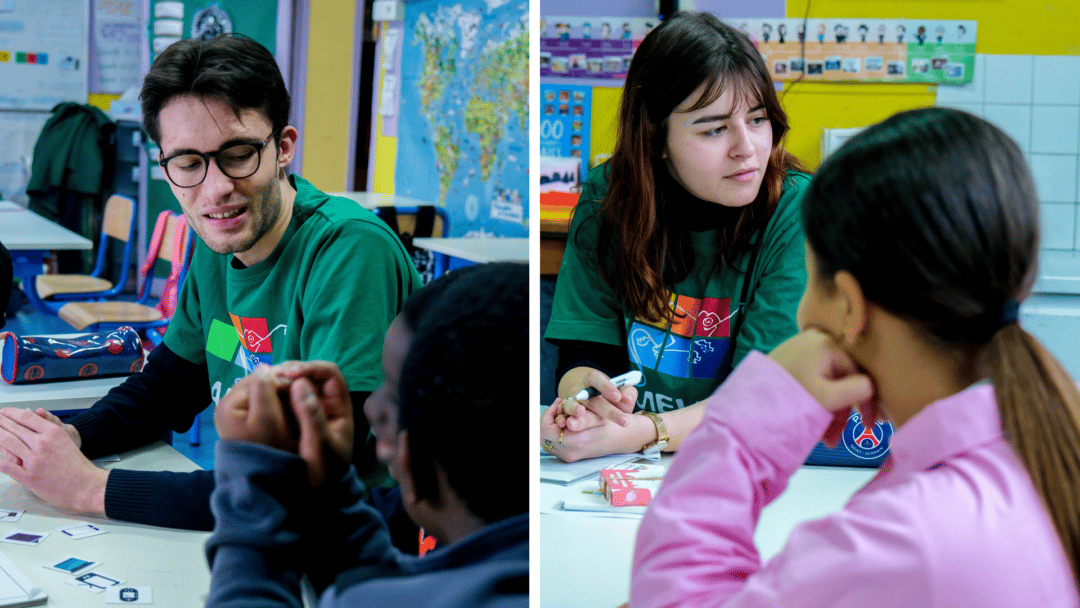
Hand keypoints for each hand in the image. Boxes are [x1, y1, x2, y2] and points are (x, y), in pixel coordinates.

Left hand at [0, 408, 106, 513]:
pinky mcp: (29, 477)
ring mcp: (34, 461)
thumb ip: (49, 430)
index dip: (11, 413)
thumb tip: (35, 416)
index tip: (4, 412)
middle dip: (1, 423)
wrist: (86, 486)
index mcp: (53, 433)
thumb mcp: (66, 440)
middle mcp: (42, 444)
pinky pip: (7, 466)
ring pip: (8, 444)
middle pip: (14, 429)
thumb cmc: (78, 466)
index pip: (26, 417)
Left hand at [214, 369, 295, 450]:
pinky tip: (288, 408)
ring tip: (297, 397)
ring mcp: (233, 415)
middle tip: (302, 386)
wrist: (261, 480)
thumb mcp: (267, 417)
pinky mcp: (242, 423)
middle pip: (257, 385)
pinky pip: (260, 405)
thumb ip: (265, 389)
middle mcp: (226, 406)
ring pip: (260, 394)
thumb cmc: (267, 450)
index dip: (279, 377)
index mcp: (229, 403)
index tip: (302, 380)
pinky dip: (274, 403)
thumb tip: (264, 367)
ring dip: (278, 393)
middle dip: (278, 384)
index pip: (256, 379)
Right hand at [266, 361, 352, 463]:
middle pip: (309, 372)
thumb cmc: (325, 469)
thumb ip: (312, 415)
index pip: (330, 373)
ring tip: (262, 383)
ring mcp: (308, 406)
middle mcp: (325, 401)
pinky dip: (272, 391)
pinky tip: (259, 394)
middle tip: (269, 376)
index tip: (290, 374)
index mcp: (339, 405)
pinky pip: (283, 394)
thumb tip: (299, 383)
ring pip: (294, 382)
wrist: (318, 490)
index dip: (311, 367)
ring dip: (279, 379)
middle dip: (290, 371)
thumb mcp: (321, 445)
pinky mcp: (292, 413)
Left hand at [541, 398, 650, 461]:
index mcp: (576, 441)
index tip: (559, 404)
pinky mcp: (570, 457)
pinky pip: (553, 444)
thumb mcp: (600, 417)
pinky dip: (556, 433)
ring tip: (564, 415)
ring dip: (552, 426)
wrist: (622, 438)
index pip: (546, 429)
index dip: (549, 414)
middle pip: (543, 435)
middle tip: (559, 408)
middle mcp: (570, 451)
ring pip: (546, 439)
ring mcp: (569, 456)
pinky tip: (566, 425)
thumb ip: (583, 419)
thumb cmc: (612, 424)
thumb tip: (569, 421)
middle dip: (550, 419)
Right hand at [560, 370, 637, 430]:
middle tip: (624, 421)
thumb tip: (627, 399)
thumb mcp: (621, 397)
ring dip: (574, 410)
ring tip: (579, 416)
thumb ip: (627, 395)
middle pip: (591, 399)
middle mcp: (580, 392)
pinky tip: (564, 425)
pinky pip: (560, 417)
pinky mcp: (563, 416)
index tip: (617, 397)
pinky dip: (561, 420)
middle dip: (608, 411)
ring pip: (570, 406)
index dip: (606, 386)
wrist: (596, 413)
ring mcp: (570, 404)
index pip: (595, 379)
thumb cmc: (610, 403)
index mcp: (592, 382)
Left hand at [768, 329, 875, 445]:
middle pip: (841, 378)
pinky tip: (811, 417)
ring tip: (822, 435)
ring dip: (829, 408)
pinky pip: (813, 377)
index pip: (858, 374)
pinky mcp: (789, 357)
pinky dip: (816, 398)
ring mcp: (800, 347)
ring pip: (827, 380)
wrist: (747, 403)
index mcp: (828, 344)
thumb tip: (871, 387)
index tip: (868, 426)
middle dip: (840, 410)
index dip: (864, 402)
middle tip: (832, 438)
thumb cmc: (789, 397)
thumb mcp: (828, 398)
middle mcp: (815, 339)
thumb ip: (857, 391)